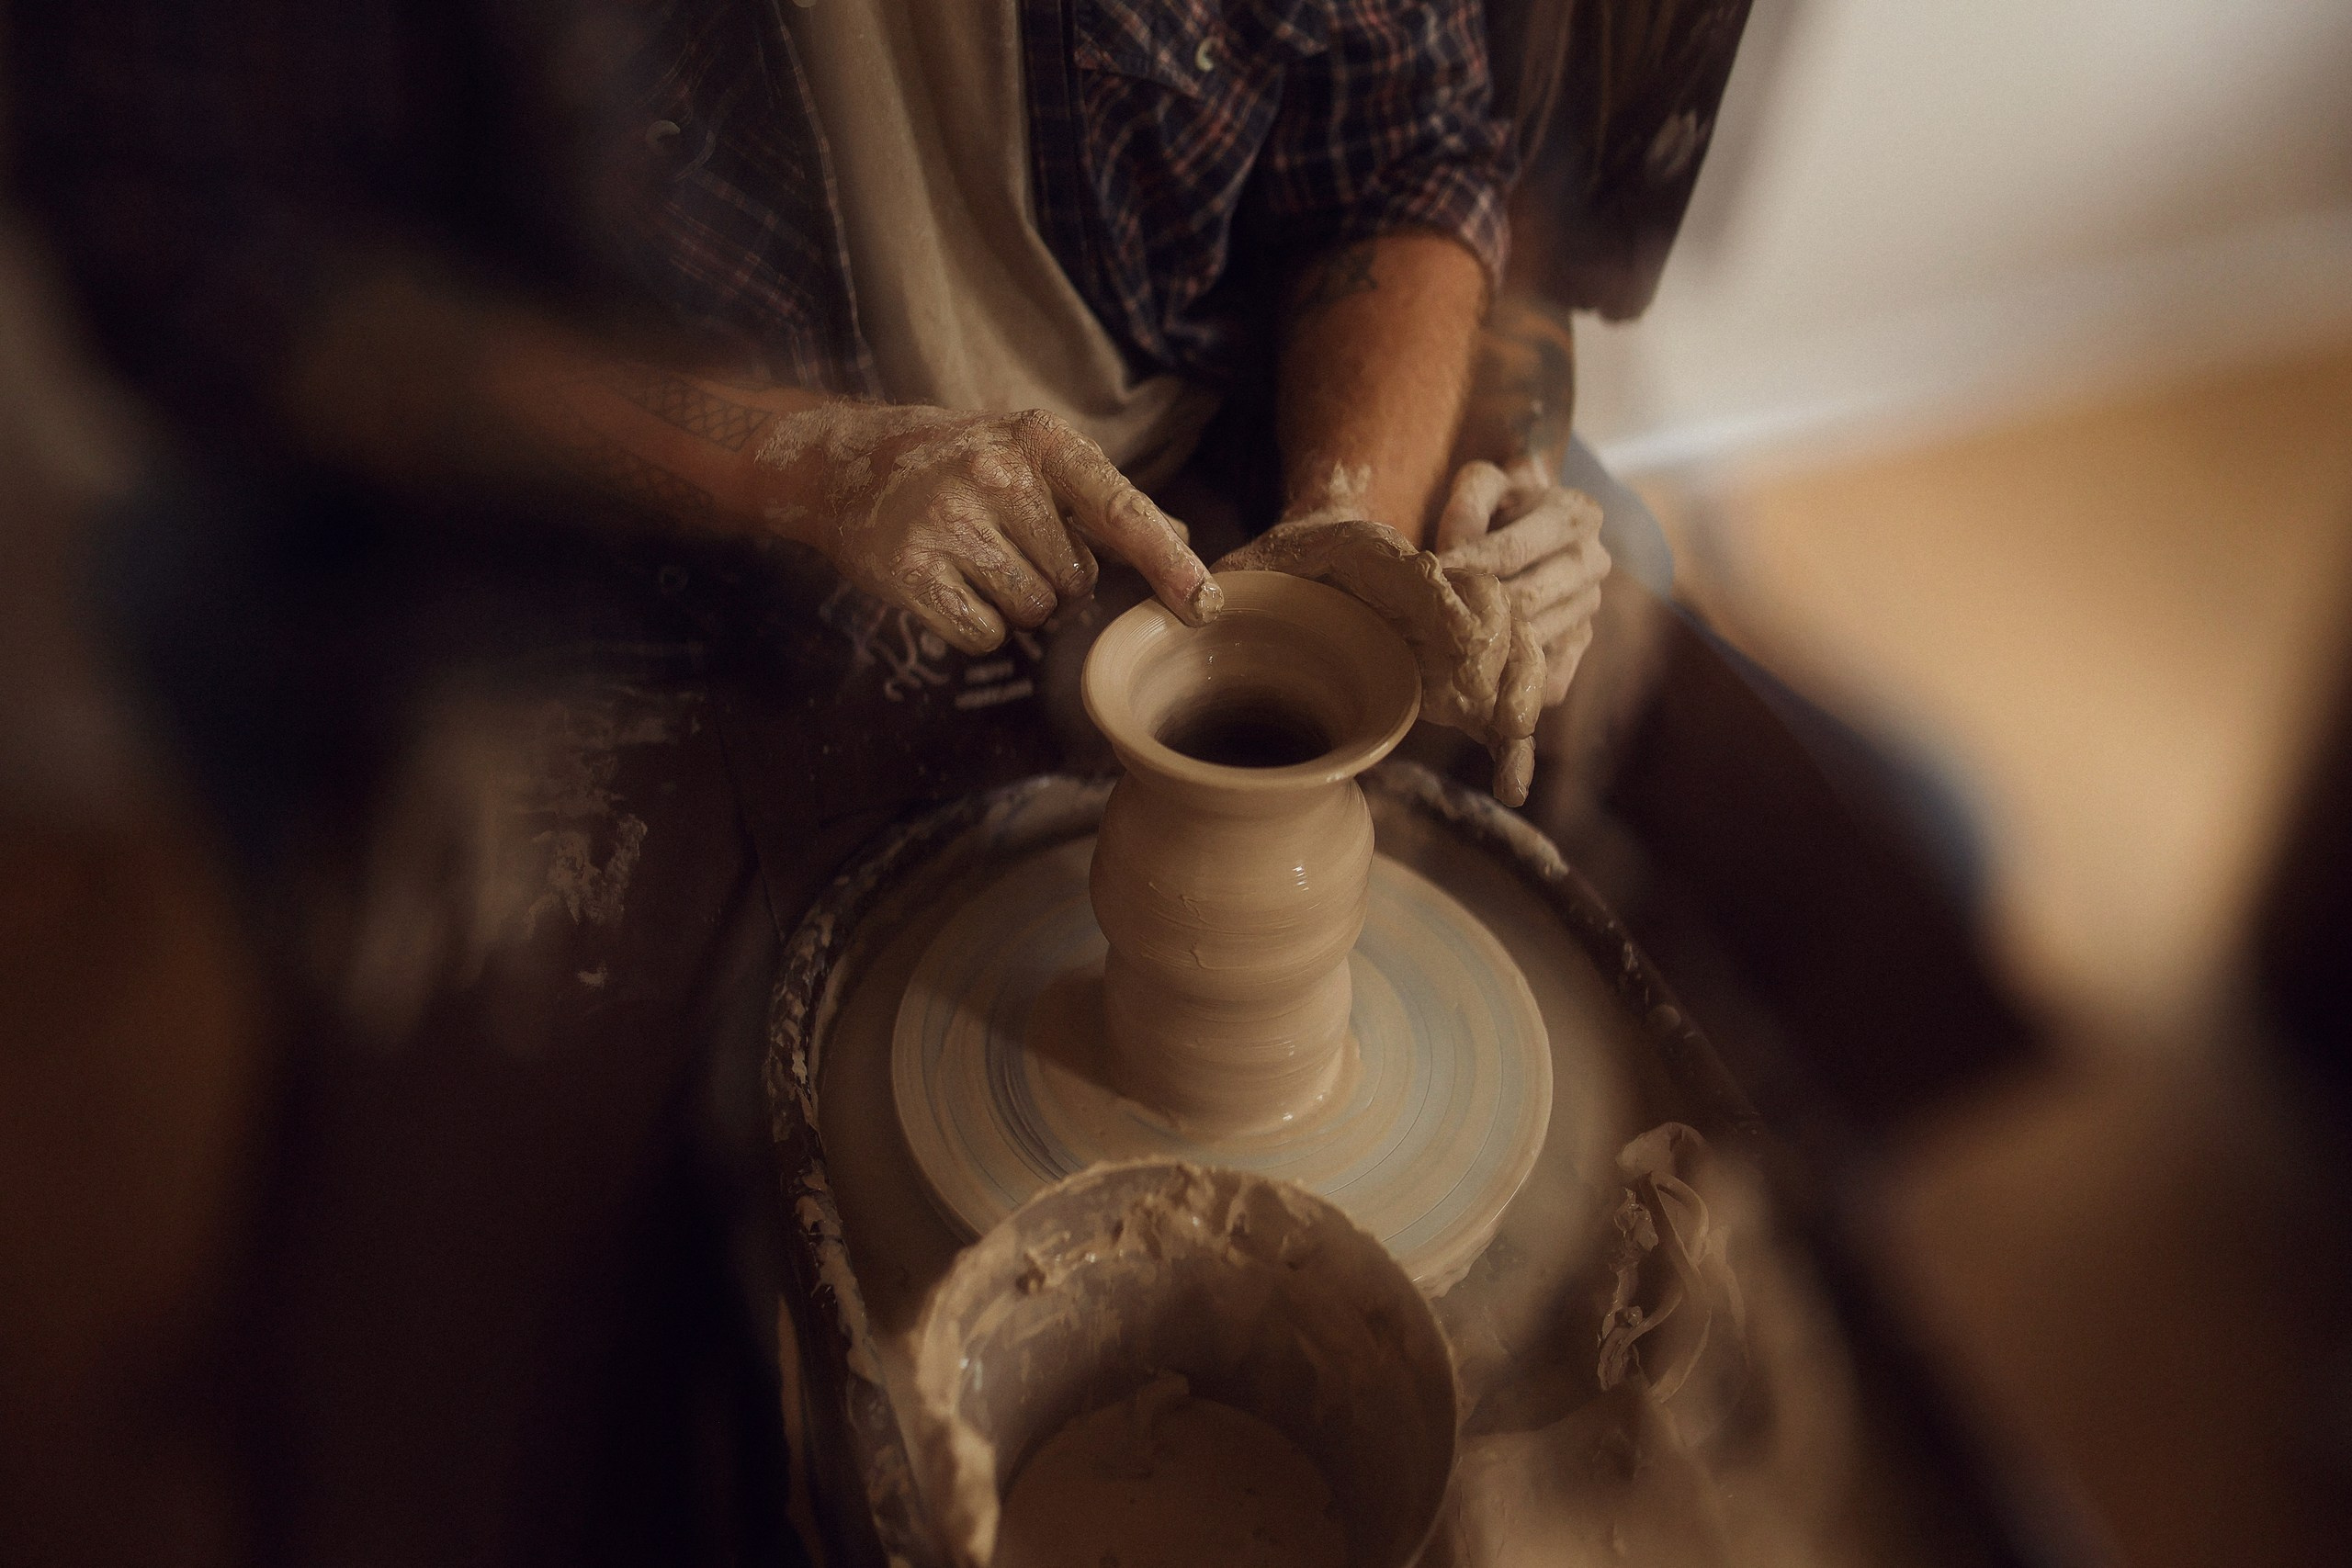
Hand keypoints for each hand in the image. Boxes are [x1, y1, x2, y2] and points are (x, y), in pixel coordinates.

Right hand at [756, 403, 1219, 653]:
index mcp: (1042, 440)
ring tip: (975, 560)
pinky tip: (948, 585)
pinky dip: (975, 627)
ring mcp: (948, 519)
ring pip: (1033, 613)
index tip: (1204, 605)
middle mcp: (996, 471)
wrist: (852, 465)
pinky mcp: (909, 568)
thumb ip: (1108, 504)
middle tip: (1003, 542)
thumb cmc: (966, 466)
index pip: (1120, 508)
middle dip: (1050, 579)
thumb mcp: (1037, 460)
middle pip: (1075, 581)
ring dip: (1014, 605)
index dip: (1166, 562)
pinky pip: (985, 636)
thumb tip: (1184, 546)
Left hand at [1213, 518, 1544, 805]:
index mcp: (1363, 552)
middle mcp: (1419, 587)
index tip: (1462, 638)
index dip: (1445, 601)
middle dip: (1503, 649)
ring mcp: (1443, 633)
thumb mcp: (1237, 578)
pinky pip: (1493, 704)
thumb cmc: (1261, 585)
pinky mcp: (1451, 678)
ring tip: (1510, 736)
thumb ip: (1223, 585)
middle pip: (1490, 603)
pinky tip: (1511, 787)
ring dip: (1521, 689)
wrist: (1290, 595)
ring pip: (1509, 648)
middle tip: (1496, 699)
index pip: (1415, 569)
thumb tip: (1208, 604)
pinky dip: (1510, 744)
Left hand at [1434, 458, 1609, 705]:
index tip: (1429, 579)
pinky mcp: (1580, 643)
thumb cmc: (1503, 502)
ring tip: (1444, 645)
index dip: (1467, 566)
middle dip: (1476, 611)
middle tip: (1428, 619)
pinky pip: (1547, 674)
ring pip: (1534, 638)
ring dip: (1488, 646)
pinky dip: (1510, 680)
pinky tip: (1475, 675)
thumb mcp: (1485, 484)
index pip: (1513, 550)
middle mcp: (1593, 562)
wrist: (1541, 527)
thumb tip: (1453, 556)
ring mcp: (1589, 608)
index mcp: (1576, 515)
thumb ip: (1467, 506)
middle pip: (1526, 600)